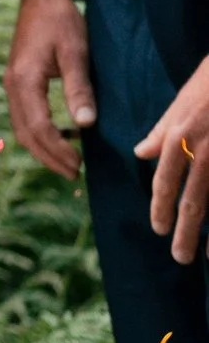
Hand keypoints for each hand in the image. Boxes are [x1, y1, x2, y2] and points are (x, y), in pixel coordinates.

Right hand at [5, 0, 93, 178]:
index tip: (78, 165)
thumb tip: (85, 124)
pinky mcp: (18, 80)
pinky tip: (62, 134)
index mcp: (24, 80)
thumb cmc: (60, 21)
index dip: (58, 149)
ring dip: (43, 147)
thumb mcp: (75, 52)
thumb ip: (78, 88)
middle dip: (48, 156)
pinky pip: (24, 115)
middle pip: (25, 132)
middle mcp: (12, 85)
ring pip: (21, 126)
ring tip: (68, 161)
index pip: (38, 126)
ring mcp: (12, 83)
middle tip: (73, 173)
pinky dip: (40, 131)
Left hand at [137, 53, 208, 262]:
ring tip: (206, 255)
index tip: (158, 229)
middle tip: (179, 257)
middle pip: (192, 200)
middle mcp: (202, 151)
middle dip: (185, 232)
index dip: (161, 208)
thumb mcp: (178, 104)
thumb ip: (160, 132)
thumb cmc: (208, 84)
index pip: (166, 182)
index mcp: (178, 137)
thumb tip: (140, 152)